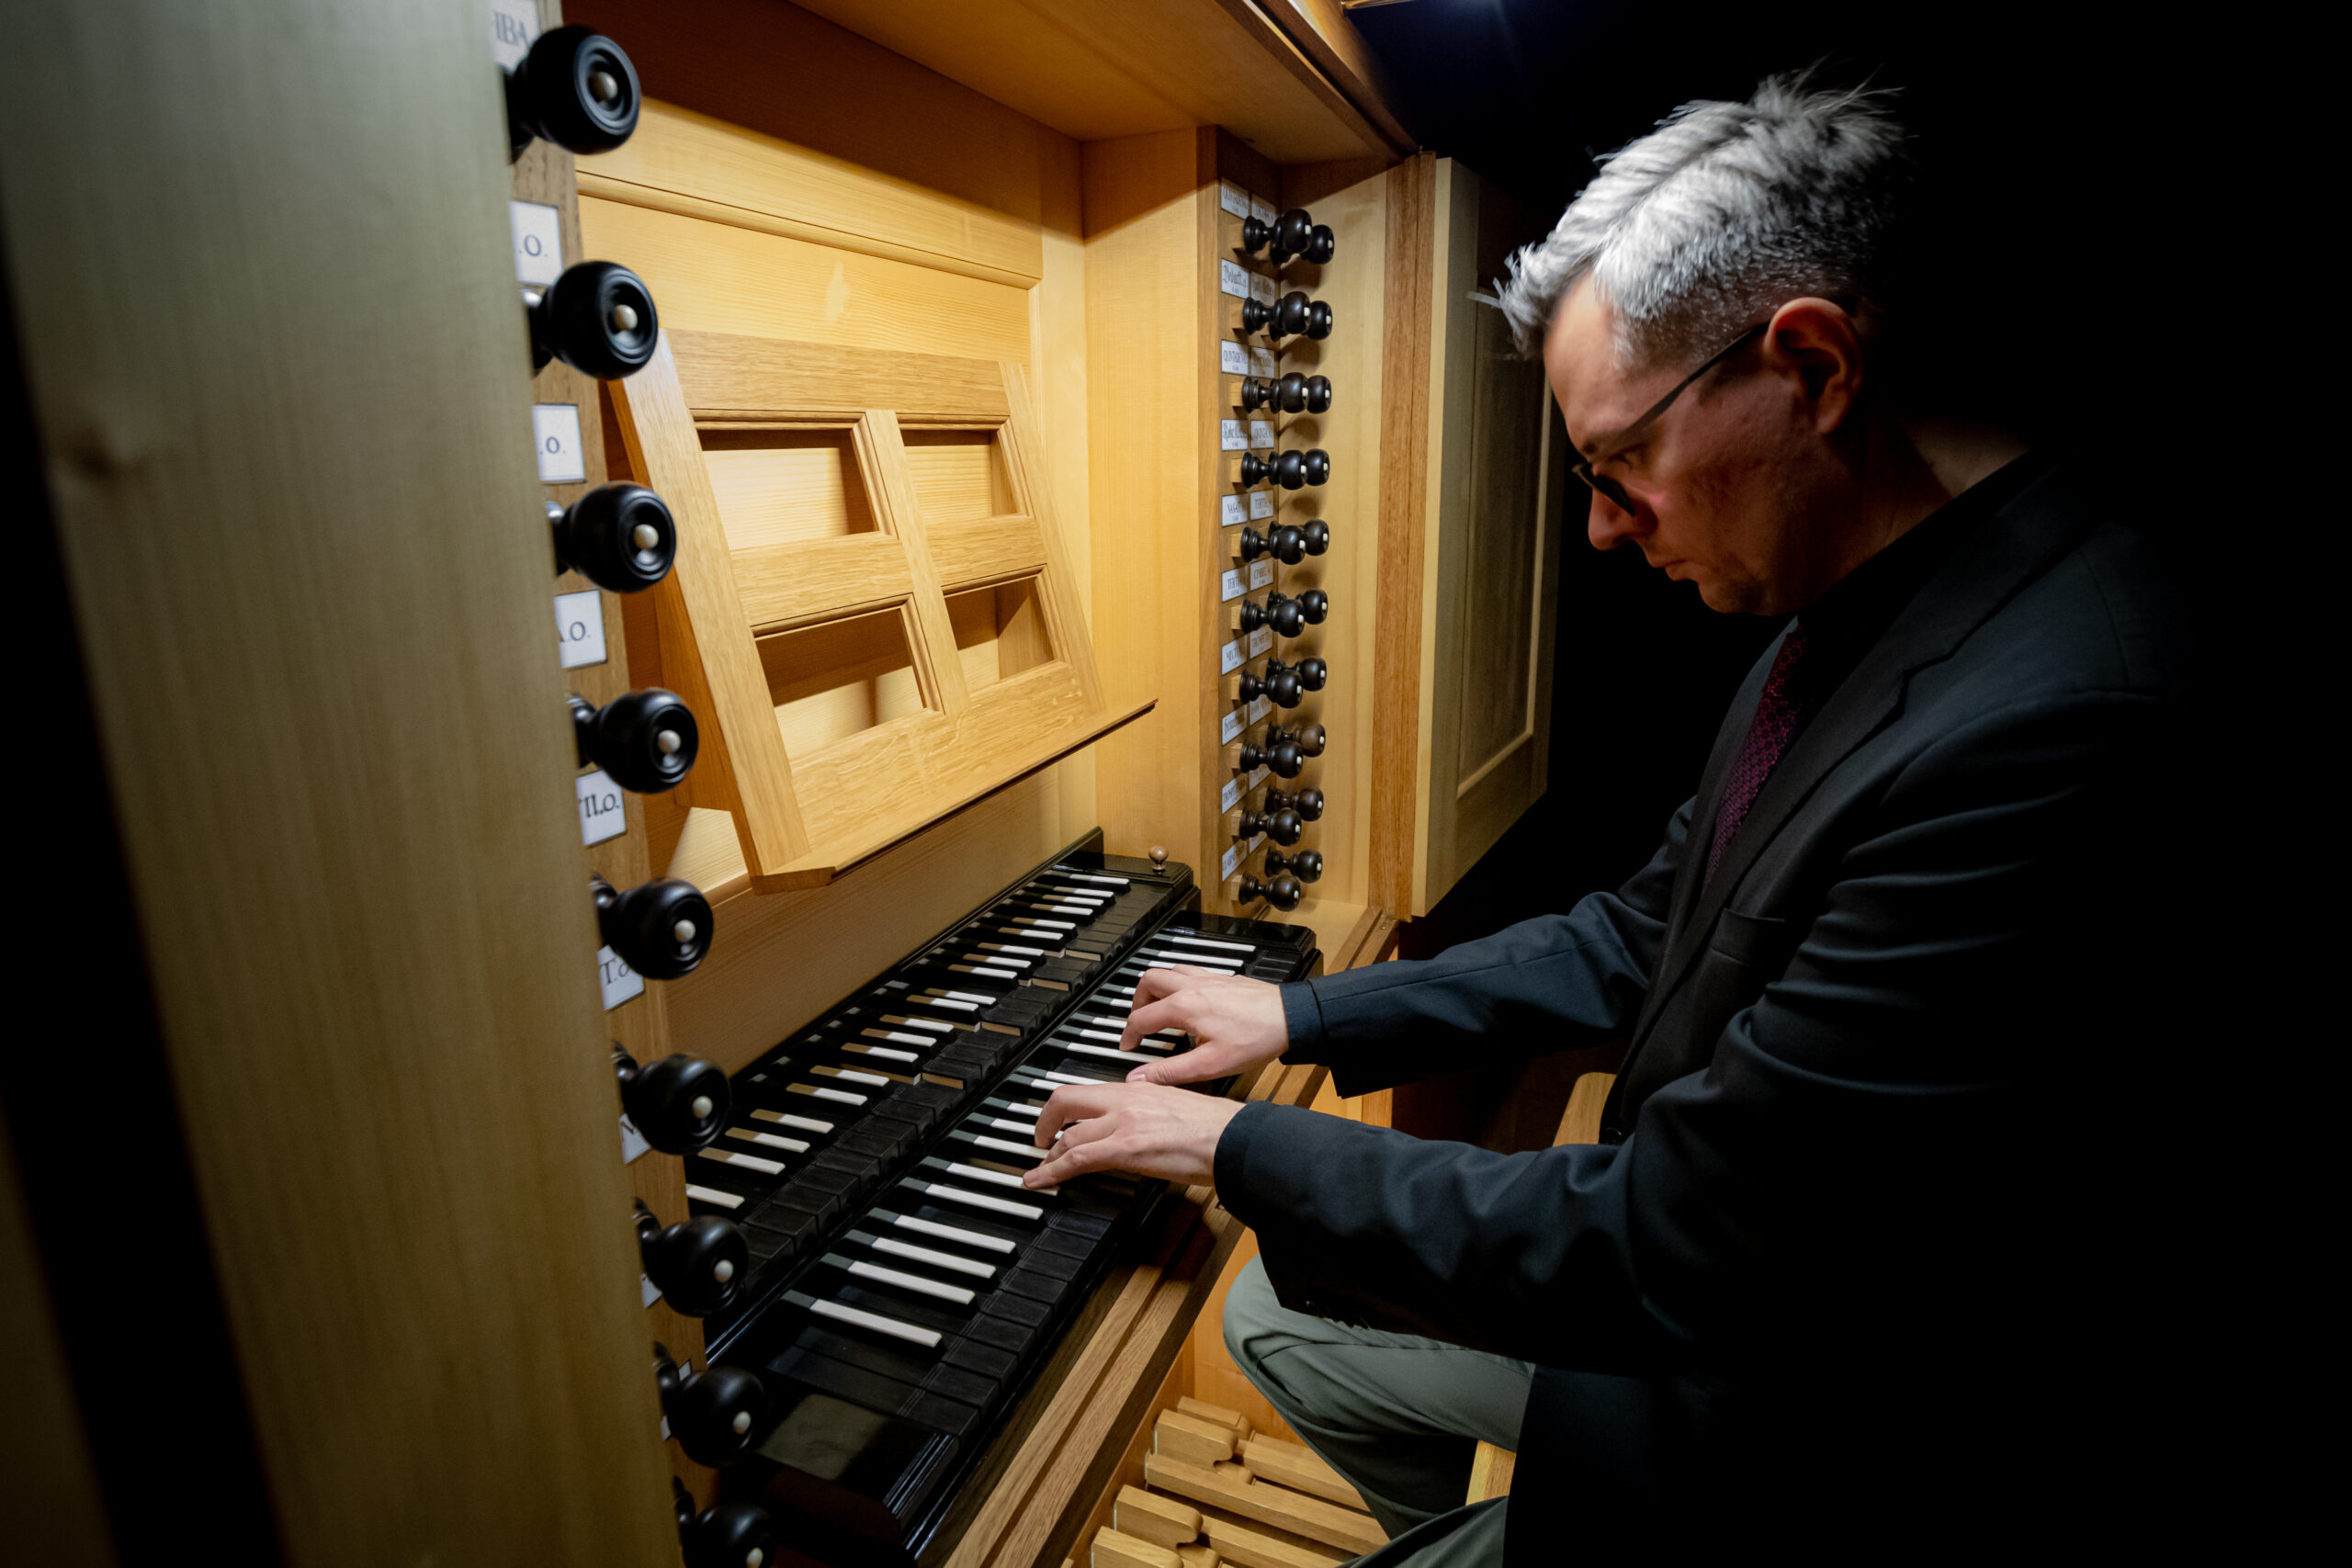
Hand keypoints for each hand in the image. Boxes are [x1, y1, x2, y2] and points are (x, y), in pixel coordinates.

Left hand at [1024, 1081, 1243, 1188]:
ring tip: (1038, 1171)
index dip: (1062, 1106)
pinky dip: (1052, 1171)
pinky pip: (1078, 1159)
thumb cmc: (1215, 1127)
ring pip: (1068, 1136)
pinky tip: (1042, 1181)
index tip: (1056, 1119)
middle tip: (1038, 1141)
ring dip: (1047, 1157)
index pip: (1087, 1090)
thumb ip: (1149, 1109)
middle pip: (1065, 1102)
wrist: (1231, 1139)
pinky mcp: (1126, 1149)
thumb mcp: (1175, 1105)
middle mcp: (1126, 1099)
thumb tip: (1135, 1122)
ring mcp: (1124, 1124)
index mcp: (1138, 1087)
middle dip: (1044, 1124)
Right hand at [1117, 965, 1289, 1085]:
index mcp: (1184, 1007)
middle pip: (1149, 982)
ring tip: (1159, 1008)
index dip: (1128, 1034)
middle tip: (1138, 1021)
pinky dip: (1180, 983)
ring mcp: (1209, 979)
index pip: (1141, 1018)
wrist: (1290, 1018)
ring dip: (1158, 988)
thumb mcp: (1209, 1065)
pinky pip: (1192, 972)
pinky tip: (1190, 1000)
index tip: (1127, 1046)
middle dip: (1137, 1002)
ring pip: (1170, 971)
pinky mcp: (1224, 979)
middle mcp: (1193, 987)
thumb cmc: (1256, 1038)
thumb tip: (1139, 1079)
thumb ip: (1170, 1072)